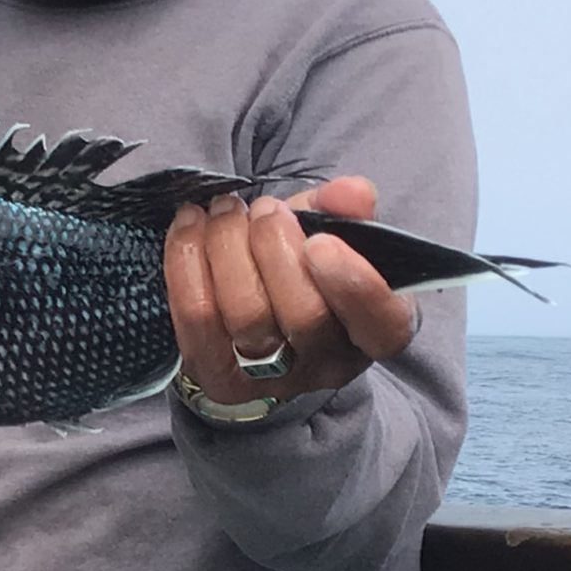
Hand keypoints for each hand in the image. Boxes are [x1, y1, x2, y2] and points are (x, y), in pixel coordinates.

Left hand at [164, 177, 419, 408]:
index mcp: (375, 329)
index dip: (354, 285)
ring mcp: (271, 378)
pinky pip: (197, 317)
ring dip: (228, 247)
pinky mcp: (218, 376)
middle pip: (304, 315)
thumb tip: (352, 191)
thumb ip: (347, 210)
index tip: (321, 242)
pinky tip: (190, 224)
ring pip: (246, 314)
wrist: (256, 317)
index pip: (382, 325)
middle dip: (275, 247)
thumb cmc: (303, 268)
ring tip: (226, 210)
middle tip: (265, 208)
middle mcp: (328, 364)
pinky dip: (187, 260)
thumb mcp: (333, 233)